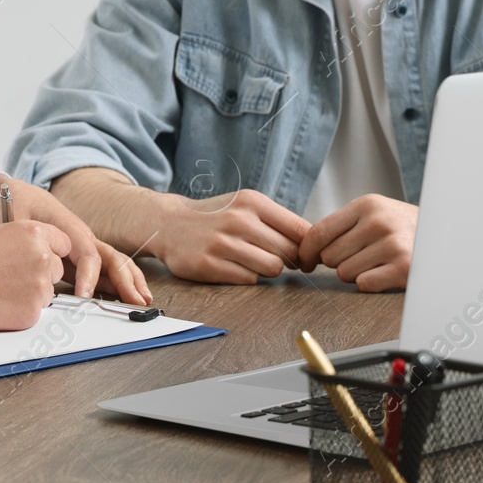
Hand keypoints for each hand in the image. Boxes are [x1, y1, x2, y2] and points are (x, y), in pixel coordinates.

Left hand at [0, 173, 151, 306]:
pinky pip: (104, 269)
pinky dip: (119, 282)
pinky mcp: (80, 256)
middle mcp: (83, 237)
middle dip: (126, 280)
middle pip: (111, 258)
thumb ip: (25, 237)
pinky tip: (127, 295)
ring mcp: (85, 246)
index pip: (89, 255)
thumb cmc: (17, 201)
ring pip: (114, 263)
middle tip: (135, 302)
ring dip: (130, 280)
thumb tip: (28, 254)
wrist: (16, 193)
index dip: (89, 277)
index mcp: (70, 228)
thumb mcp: (18, 217)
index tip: (84, 296)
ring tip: (141, 299)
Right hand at [0, 212, 70, 336]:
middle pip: (56, 267)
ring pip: (47, 291)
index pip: (62, 241)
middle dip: (39, 270)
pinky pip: (36, 310)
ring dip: (31, 290)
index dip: (49, 248)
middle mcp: (41, 259)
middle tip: (12, 273)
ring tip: (1, 287)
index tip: (37, 254)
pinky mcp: (30, 314)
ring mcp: (38, 289)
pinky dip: (21, 308)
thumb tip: (3, 229)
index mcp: (31, 232)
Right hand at [154, 188, 311, 284]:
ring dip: (268, 270)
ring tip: (254, 262)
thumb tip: (314, 246)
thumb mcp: (244, 207)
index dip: (310, 248)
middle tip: (279, 261)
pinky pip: (249, 279)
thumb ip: (277, 222)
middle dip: (290, 261)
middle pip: (290, 252)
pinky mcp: (209, 264)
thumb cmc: (215, 217)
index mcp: (252, 202)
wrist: (168, 224)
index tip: (308, 256)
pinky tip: (234, 267)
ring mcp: (223, 243)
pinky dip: (248, 277)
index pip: (301, 229)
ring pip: (272, 268)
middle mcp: (239, 220)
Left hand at [297, 194, 417, 291]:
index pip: (319, 231)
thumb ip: (343, 225)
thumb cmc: (401, 228)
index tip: (305, 262)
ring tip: (375, 263)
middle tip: (357, 257)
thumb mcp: (374, 213)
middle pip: (329, 256)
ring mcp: (392, 244)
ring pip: (345, 273)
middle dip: (337, 262)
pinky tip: (384, 273)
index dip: (306, 251)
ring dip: (355, 273)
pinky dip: (370, 283)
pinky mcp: (404, 268)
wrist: (444, 236)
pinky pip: (364, 284)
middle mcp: (379, 222)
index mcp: (366, 205)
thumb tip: (306, 246)